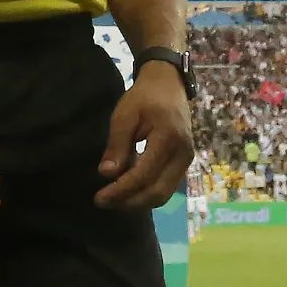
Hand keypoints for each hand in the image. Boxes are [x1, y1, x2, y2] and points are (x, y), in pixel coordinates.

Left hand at [95, 61, 193, 210]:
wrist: (169, 84)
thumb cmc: (145, 96)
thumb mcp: (125, 114)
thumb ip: (117, 144)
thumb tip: (106, 174)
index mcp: (168, 138)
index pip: (144, 175)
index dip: (121, 190)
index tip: (99, 198)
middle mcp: (183, 154)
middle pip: (157, 192)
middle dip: (129, 202)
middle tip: (104, 202)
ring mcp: (187, 160)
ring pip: (163, 193)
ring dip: (138, 201)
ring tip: (114, 198)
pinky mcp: (184, 163)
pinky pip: (166, 186)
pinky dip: (147, 192)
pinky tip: (128, 188)